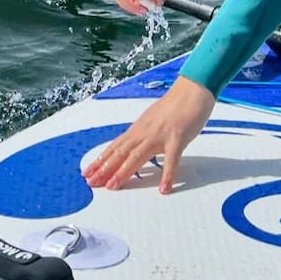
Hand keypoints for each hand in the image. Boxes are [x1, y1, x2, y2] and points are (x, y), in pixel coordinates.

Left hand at [82, 75, 214, 192]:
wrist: (192, 90)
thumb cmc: (175, 105)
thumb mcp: (153, 120)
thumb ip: (143, 133)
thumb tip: (132, 146)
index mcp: (138, 129)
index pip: (115, 147)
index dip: (101, 160)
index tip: (88, 172)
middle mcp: (144, 132)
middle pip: (121, 152)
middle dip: (104, 168)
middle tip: (91, 183)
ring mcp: (160, 135)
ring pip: (137, 155)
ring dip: (124, 172)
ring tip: (112, 186)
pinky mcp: (177, 138)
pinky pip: (172, 160)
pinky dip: (167, 175)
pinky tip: (164, 189)